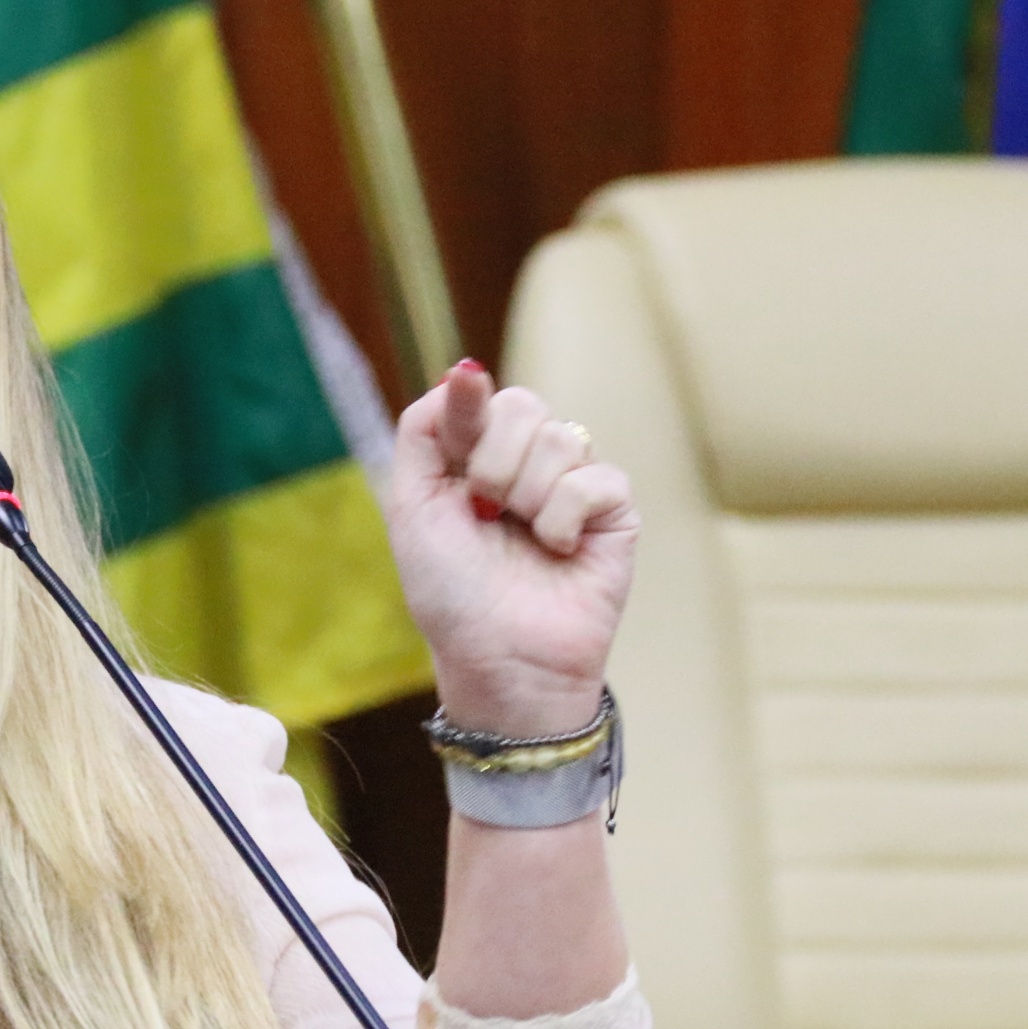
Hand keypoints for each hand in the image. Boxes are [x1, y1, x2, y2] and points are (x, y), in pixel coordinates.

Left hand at [381, 361, 635, 736]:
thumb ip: (424, 433)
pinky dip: (564, 517)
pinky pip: (594, 478)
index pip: (479, 397)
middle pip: (522, 404)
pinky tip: (558, 550)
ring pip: (559, 438)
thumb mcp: (413, 509)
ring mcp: (573, 484)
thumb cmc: (453, 595)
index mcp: (476, 458)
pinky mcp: (614, 511)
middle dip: (494, 461)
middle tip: (487, 514)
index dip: (469, 404)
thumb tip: (463, 370)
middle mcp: (526, 464)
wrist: (500, 658)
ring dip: (527, 495)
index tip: (462, 417)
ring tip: (523, 540)